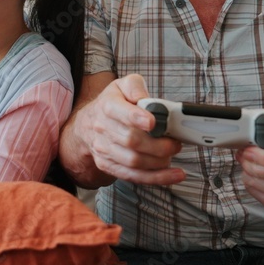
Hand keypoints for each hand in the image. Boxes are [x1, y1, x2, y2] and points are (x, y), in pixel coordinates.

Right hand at [63, 74, 184, 185]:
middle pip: (131, 141)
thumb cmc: (112, 104)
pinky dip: (156, 178)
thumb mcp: (121, 86)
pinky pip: (133, 176)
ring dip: (159, 161)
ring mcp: (104, 149)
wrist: (88, 125)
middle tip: (175, 142)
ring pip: (133, 161)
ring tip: (172, 154)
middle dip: (158, 144)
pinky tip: (174, 175)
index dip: (136, 118)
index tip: (152, 122)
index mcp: (107, 106)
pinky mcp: (108, 165)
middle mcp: (102, 128)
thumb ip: (135, 86)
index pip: (119, 112)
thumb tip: (147, 100)